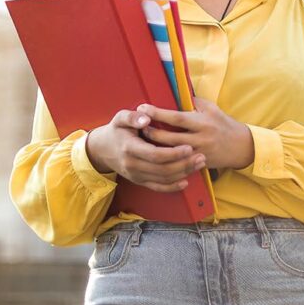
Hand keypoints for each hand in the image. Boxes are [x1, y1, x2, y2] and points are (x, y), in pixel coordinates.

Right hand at [85, 109, 206, 192]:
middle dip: (184, 164)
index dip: (173, 153)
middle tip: (201, 156)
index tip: (189, 147)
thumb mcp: (120, 118)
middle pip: (162, 169)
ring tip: (199, 164)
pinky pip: (157, 187)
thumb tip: (146, 118)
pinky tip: (185, 181)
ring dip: (183, 173)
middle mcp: (132, 165)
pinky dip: (172, 187)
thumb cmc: (116, 130)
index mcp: (129, 148)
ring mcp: (136, 175)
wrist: (102, 149)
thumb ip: (132, 116)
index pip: (155, 154)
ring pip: (163, 179)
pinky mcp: (139, 181)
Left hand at [137, 98, 254, 170]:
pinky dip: (165, 159)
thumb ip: (193, 102)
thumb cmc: (223, 123)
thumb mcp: (211, 108)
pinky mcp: (198, 164)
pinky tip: (154, 155)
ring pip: (172, 153)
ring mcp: (199, 154)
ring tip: (142, 140)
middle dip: (152, 132)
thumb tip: (174, 93)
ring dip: (156, 147)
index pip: (177, 118)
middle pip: (170, 138)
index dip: (158, 113)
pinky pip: (178, 164)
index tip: (143, 107)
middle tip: (138, 126)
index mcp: (202, 122)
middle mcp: (200, 139)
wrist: (241, 147)